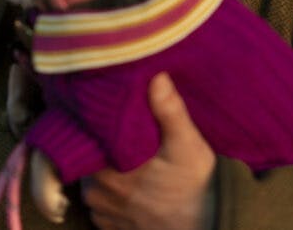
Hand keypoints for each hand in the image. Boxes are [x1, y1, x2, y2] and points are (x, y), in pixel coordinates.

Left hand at [82, 73, 216, 229]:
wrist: (209, 226)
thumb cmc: (196, 186)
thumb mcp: (188, 144)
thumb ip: (169, 110)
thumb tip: (156, 76)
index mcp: (108, 170)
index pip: (84, 138)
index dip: (95, 122)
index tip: (110, 110)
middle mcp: (97, 193)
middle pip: (86, 157)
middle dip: (101, 143)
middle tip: (123, 131)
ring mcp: (102, 212)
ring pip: (90, 178)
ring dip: (104, 167)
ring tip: (127, 156)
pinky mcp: (109, 226)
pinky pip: (98, 200)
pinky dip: (109, 190)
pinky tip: (130, 180)